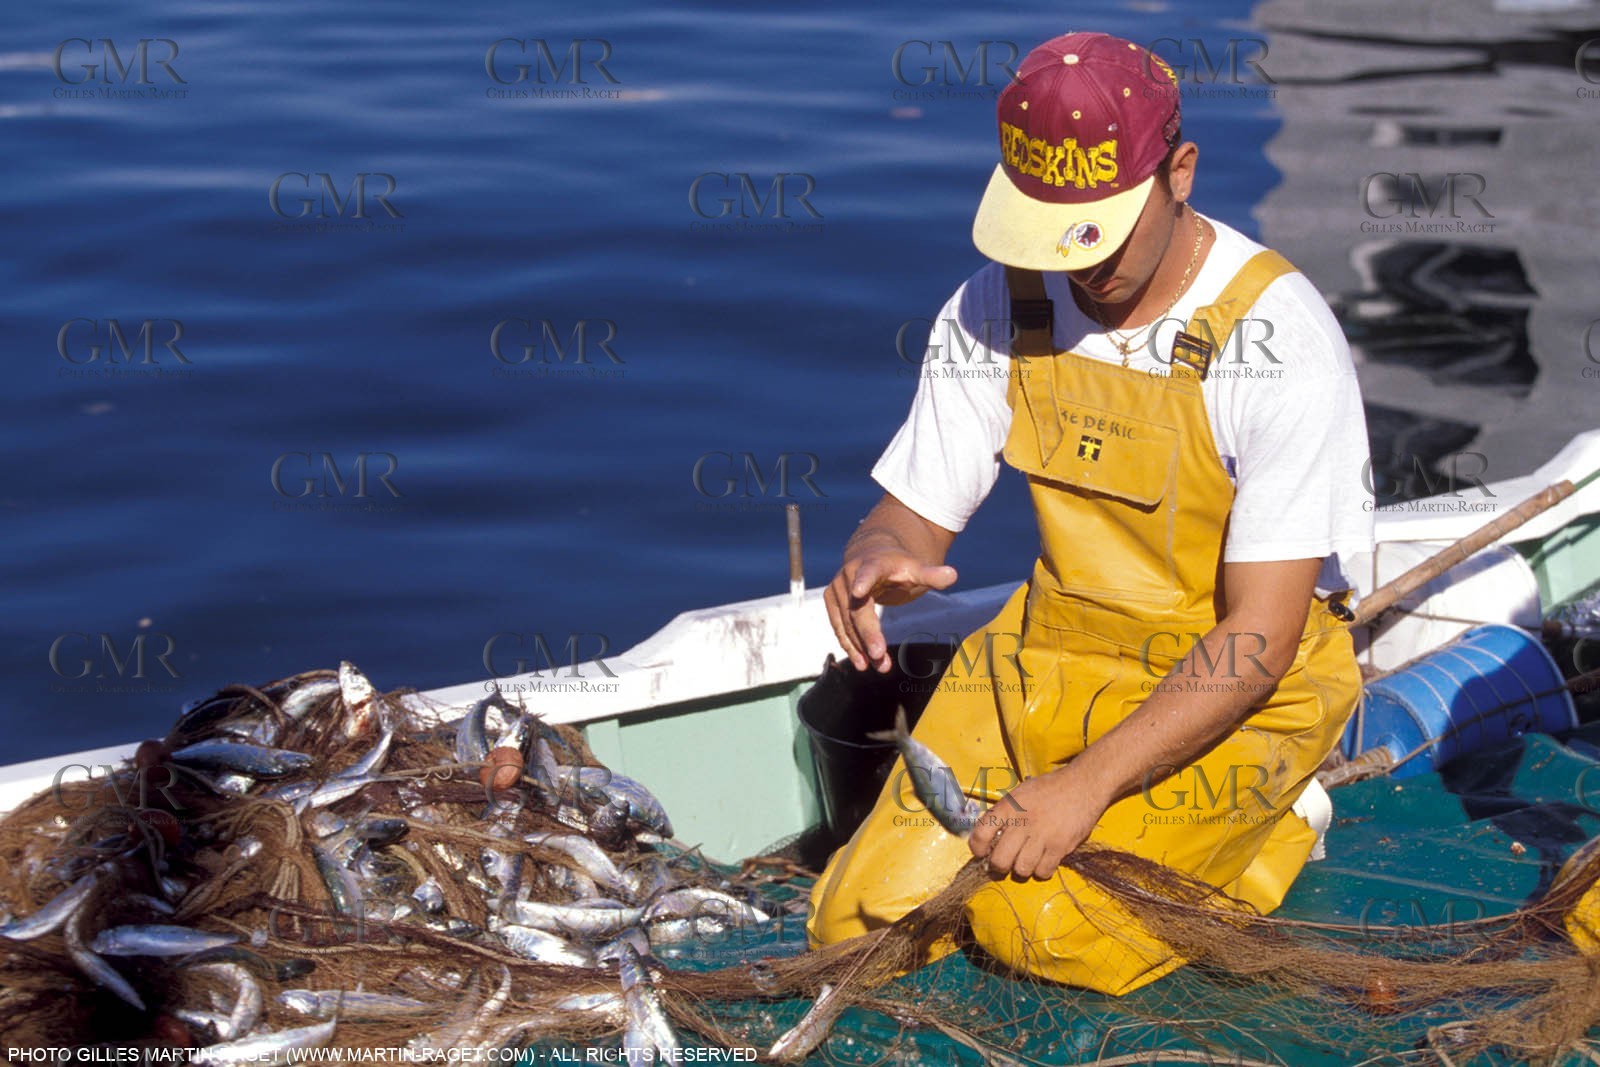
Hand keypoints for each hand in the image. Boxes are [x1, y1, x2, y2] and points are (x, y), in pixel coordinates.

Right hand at [824, 550, 956, 671]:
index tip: (859, 591)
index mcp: (872, 563)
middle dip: (868, 633)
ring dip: (860, 646)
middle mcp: (850, 575)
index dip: (864, 581)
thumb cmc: (896, 565)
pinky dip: (850, 645)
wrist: (870, 554)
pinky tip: (862, 662)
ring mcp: (838, 589)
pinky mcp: (832, 602)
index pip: (869, 572)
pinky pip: (839, 627)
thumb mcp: (915, 568)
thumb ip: (931, 575)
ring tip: (878, 665)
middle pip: (857, 608)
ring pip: (847, 622)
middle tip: (879, 656)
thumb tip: (953, 575)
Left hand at [968, 766, 1109, 879]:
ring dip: (1021, 869)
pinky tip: (1043, 860)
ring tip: (1026, 860)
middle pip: (1000, 860)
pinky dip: (1041, 870)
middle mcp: (1022, 822)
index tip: (982, 853)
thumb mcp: (1020, 793)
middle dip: (999, 866)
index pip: (980, 833)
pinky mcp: (1060, 847)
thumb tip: (989, 836)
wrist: (1082, 786)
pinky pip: (1043, 872)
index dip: (977, 848)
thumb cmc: (1049, 789)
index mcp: (1009, 807)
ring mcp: (1042, 836)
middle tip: (1004, 863)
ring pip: (1021, 870)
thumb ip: (1004, 813)